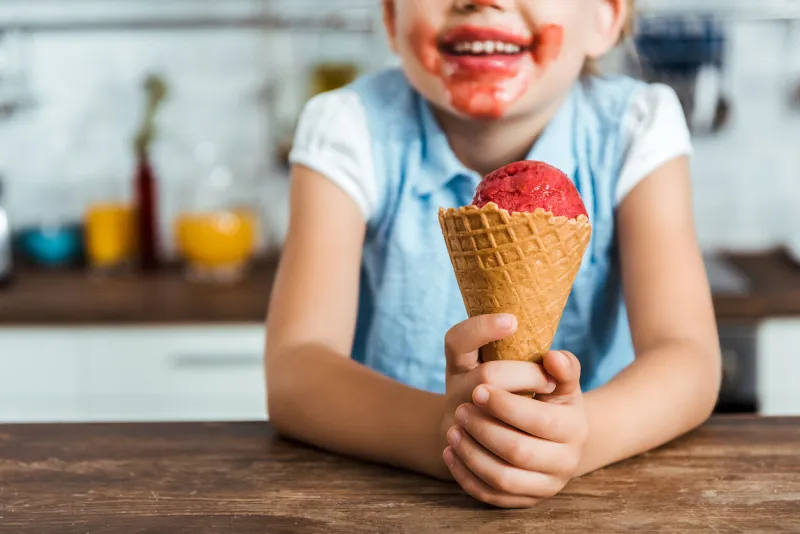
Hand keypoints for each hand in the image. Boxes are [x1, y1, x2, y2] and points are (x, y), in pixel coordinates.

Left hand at [443, 350, 588, 507]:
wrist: (546, 435)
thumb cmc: (546, 399)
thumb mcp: (557, 381)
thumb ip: (562, 366)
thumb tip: (553, 358)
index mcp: (575, 428)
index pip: (539, 421)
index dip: (506, 406)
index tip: (478, 390)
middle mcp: (566, 462)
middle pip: (518, 452)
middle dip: (483, 429)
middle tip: (459, 409)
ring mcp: (545, 486)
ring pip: (502, 478)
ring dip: (471, 453)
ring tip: (452, 430)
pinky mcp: (523, 500)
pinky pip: (490, 495)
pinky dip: (465, 475)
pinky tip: (450, 452)